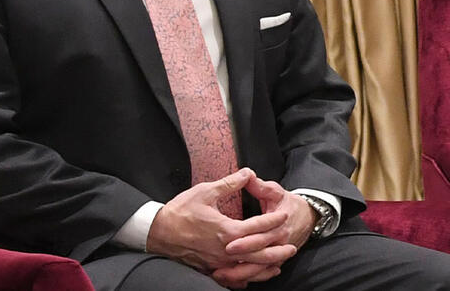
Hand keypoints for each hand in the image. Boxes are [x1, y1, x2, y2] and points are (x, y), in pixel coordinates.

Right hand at [145, 168, 295, 286]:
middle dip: (277, 249)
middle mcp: (226, 249)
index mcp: (227, 230)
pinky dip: (247, 277)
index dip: (273, 221)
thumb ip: (230, 183)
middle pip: (259, 253)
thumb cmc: (180, 211)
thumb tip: (247, 172)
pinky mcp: (210, 269)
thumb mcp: (206, 192)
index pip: (258, 227)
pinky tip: (253, 275)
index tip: (284, 214)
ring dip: (266, 266)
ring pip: (248, 268)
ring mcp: (218, 262)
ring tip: (280, 263)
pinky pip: (233, 277)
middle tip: (291, 245)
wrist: (157, 233)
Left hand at [213, 177, 315, 287]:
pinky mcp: (276, 261)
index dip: (244, 240)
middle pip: (258, 256)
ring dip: (240, 274)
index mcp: (278, 225)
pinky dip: (247, 278)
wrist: (309, 218)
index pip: (260, 235)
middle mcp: (279, 242)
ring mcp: (278, 254)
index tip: (228, 243)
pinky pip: (261, 273)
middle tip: (219, 265)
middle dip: (238, 262)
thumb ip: (260, 186)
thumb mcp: (276, 191)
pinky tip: (232, 281)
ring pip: (259, 269)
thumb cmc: (288, 204)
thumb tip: (247, 175)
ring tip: (220, 276)